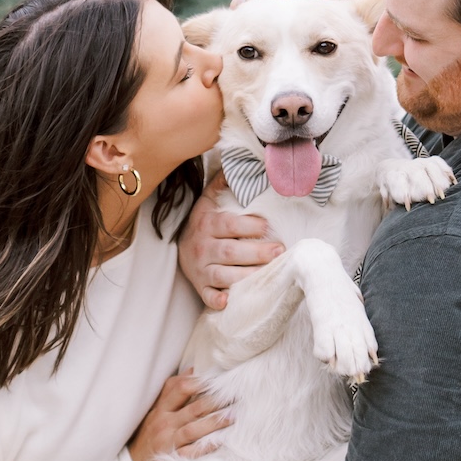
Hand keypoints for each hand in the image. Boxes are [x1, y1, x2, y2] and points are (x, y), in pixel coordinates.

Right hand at [127, 370, 230, 460]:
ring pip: (194, 429)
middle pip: (193, 408)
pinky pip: (191, 452)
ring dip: (215, 422)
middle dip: (216, 401)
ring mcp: (168, 441)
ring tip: (233, 416)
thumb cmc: (148, 434)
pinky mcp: (172, 458)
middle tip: (235, 396)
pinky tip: (220, 441)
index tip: (218, 380)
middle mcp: (164, 423)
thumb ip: (172, 391)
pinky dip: (205, 446)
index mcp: (161, 409)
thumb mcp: (155, 410)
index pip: (180, 389)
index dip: (200, 382)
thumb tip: (192, 371)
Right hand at [179, 179, 284, 309]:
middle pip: (231, 251)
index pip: (228, 224)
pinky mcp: (201, 287)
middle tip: (280, 251)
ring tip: (269, 275)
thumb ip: (223, 183)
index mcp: (208, 224)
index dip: (248, 225)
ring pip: (223, 275)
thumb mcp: (208, 200)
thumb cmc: (204, 223)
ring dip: (246, 277)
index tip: (268, 226)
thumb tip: (238, 160)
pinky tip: (228, 301)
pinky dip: (217, 299)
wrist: (180, 249)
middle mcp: (203, 247)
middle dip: (256, 253)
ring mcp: (201, 269)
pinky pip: (207, 296)